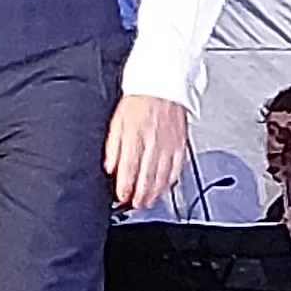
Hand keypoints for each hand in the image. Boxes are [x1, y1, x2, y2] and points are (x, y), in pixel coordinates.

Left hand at [104, 93, 191, 212]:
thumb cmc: (137, 101)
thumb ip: (113, 147)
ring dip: (155, 192)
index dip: (125, 187)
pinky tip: (165, 187)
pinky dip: (171, 180)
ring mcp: (169, 144)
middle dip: (140, 195)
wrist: (163, 84)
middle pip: (146, 176)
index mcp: (134, 137)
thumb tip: (110, 168)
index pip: (128, 169)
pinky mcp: (181, 143)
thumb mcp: (116, 122)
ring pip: (162, 175)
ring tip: (148, 202)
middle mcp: (153, 142)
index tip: (121, 198)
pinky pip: (177, 167)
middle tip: (134, 205)